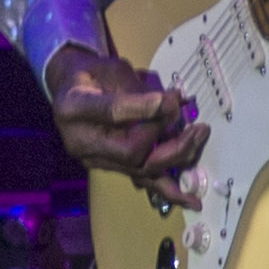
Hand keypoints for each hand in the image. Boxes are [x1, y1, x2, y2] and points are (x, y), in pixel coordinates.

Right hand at [47, 44, 207, 206]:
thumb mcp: (111, 69)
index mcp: (74, 107)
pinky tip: (190, 200)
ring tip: (198, 142)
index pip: (113, 112)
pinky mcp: (112, 166)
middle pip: (132, 153)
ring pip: (141, 169)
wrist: (71, 90)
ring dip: (176, 158)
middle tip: (196, 127)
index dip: (146, 108)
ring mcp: (96, 159)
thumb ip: (139, 88)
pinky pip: (141, 179)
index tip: (174, 100)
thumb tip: (175, 102)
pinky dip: (168, 190)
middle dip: (170, 141)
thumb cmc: (92, 74)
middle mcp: (82, 141)